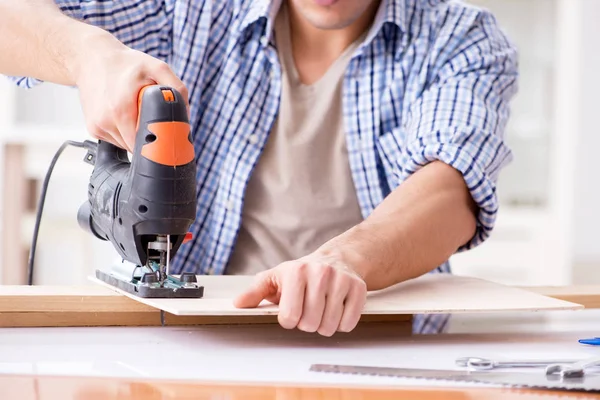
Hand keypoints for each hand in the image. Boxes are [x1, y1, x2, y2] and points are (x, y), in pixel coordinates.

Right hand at [71, 31, 188, 151]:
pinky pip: (115, 140)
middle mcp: (106, 121)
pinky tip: (124, 115)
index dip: (157, 145)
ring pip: (125, 145)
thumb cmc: (125, 63)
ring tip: (136, 113)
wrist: (92, 58)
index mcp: (121, 110)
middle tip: (155, 122)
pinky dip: (124, 132)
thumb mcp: (157, 68)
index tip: (165, 139)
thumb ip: (177, 89)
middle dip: (148, 138)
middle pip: (135, 148)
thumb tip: (185, 113)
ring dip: (135, 135)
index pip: (142, 145)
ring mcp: (97, 127)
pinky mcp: (93, 129)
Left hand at [233, 253, 367, 335]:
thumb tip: (238, 303)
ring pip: (330, 326)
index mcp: (296, 271)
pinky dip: (342, 324)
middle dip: (306, 323)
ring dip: (324, 325)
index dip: (288, 319)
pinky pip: (349, 323)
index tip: (291, 311)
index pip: (289, 317)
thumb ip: (255, 291)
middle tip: (308, 310)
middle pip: (310, 324)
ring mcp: (341, 280)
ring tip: (321, 310)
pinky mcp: (358, 288)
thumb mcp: (276, 277)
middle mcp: (320, 273)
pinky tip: (337, 310)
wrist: (337, 259)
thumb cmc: (302, 272)